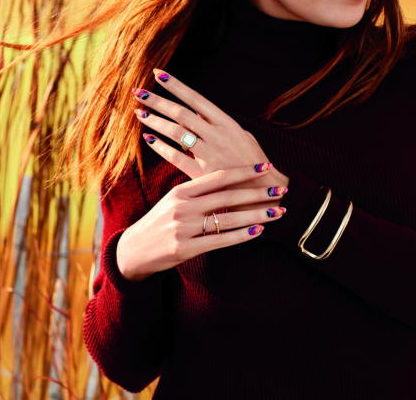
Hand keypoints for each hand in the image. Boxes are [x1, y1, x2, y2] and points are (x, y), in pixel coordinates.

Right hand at [116, 165, 286, 281]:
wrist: (133, 250)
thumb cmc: (159, 222)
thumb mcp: (172, 199)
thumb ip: (196, 190)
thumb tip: (226, 177)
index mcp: (180, 191)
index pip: (218, 177)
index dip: (244, 171)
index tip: (266, 166)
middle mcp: (182, 207)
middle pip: (227, 197)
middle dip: (258, 193)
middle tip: (281, 190)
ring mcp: (183, 229)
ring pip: (227, 219)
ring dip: (256, 215)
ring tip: (277, 212)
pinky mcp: (185, 249)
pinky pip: (219, 241)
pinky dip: (241, 236)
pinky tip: (258, 232)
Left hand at [131, 69, 288, 209]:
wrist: (264, 190)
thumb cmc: (253, 162)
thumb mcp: (241, 135)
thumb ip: (219, 124)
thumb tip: (197, 111)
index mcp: (227, 122)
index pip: (195, 98)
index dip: (175, 85)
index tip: (157, 73)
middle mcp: (217, 135)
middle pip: (180, 113)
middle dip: (157, 101)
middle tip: (138, 92)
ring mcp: (209, 153)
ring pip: (176, 132)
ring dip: (155, 121)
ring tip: (139, 113)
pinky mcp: (202, 173)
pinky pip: (176, 157)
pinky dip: (160, 147)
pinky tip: (148, 139)